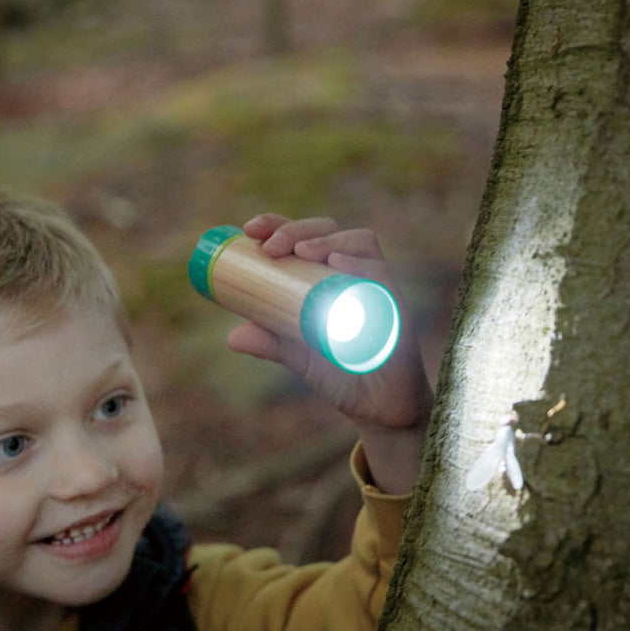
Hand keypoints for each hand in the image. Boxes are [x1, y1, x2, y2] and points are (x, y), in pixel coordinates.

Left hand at [225, 213, 433, 492]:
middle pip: (330, 230)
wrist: (379, 406)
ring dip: (327, 240)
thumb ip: (271, 343)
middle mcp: (355, 272)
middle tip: (271, 248)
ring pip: (359, 242)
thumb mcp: (299, 356)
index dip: (279, 223)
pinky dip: (359, 265)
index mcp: (329, 275)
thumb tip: (232, 337)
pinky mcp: (397, 305)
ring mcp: (378, 286)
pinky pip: (382, 275)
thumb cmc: (342, 372)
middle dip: (298, 229)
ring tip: (301, 251)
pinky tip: (338, 264)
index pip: (305, 235)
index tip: (250, 229)